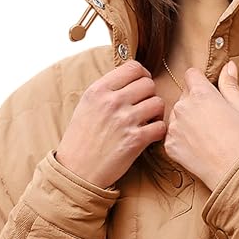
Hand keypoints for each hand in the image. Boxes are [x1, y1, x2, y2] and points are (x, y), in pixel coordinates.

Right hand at [55, 60, 165, 187]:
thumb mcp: (86, 105)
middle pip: (149, 84)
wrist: (77, 170)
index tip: (141, 86)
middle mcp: (112, 102)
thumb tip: (130, 78)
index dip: (142, 75)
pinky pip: (161, 126)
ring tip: (147, 121)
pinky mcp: (136, 140)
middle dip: (150, 95)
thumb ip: (107, 90)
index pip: (133, 67)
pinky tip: (149, 135)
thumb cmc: (81, 139)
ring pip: (158, 103)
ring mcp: (125, 120)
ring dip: (156, 113)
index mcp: (98, 90)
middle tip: (144, 107)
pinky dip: (158, 131)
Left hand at [164, 61, 238, 189]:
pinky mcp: (169, 145)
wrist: (235, 171)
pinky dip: (181, 139)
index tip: (208, 93)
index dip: (200, 82)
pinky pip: (172, 135)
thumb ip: (230, 84)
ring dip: (185, 120)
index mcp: (201, 93)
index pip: (191, 75)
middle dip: (194, 102)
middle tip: (211, 119)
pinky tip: (197, 147)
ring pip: (176, 116)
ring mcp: (173, 127)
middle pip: (183, 96)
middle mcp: (182, 107)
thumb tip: (228, 66)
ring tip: (204, 135)